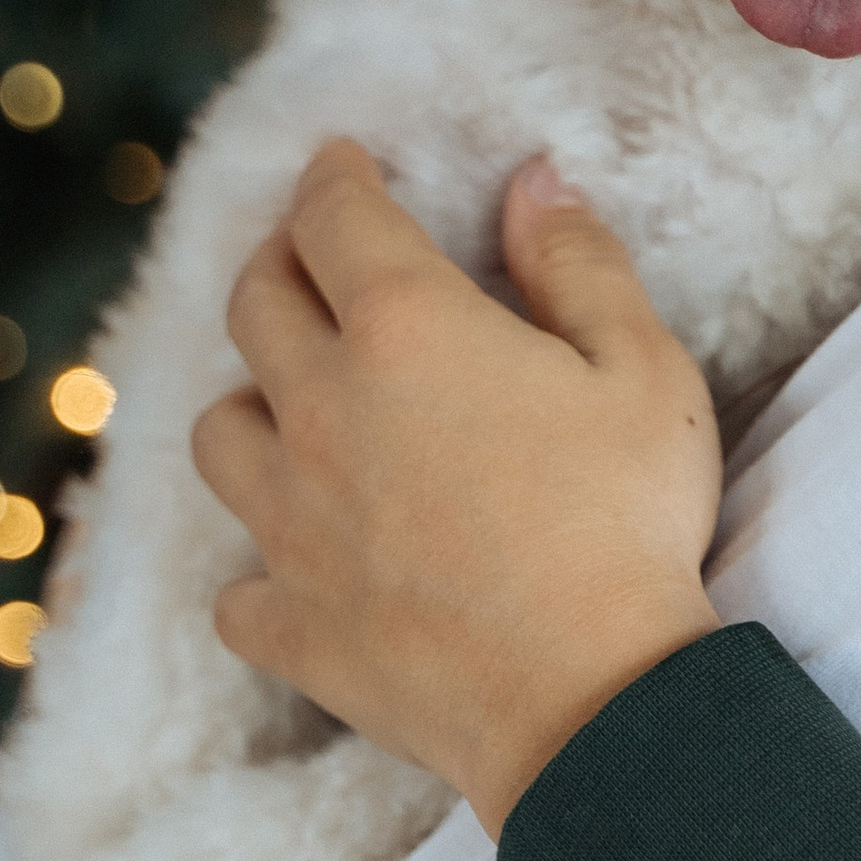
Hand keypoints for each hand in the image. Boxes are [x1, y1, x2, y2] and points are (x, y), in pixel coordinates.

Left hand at [196, 142, 724, 835]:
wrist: (589, 700)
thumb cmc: (626, 522)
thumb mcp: (642, 368)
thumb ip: (579, 265)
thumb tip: (534, 182)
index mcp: (406, 332)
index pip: (336, 218)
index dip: (335, 176)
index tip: (343, 161)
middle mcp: (323, 411)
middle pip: (255, 306)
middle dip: (279, 263)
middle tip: (312, 257)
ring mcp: (292, 523)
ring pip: (218, 435)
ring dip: (249, 403)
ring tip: (290, 405)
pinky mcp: (293, 621)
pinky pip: (239, 589)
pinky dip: (258, 571)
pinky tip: (294, 568)